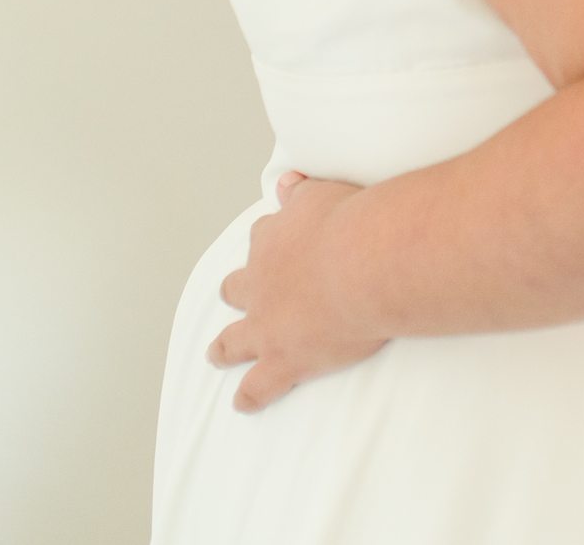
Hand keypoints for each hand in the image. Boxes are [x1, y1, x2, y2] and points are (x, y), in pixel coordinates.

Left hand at [207, 171, 388, 411]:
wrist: (365, 263)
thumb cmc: (351, 223)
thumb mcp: (322, 193)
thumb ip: (300, 191)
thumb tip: (286, 181)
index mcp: (272, 242)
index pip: (264, 238)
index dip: (271, 242)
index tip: (279, 241)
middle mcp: (261, 284)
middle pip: (237, 289)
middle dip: (236, 292)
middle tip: (236, 295)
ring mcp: (267, 325)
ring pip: (234, 341)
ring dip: (226, 347)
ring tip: (219, 353)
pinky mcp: (285, 360)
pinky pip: (259, 385)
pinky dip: (250, 395)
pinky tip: (244, 403)